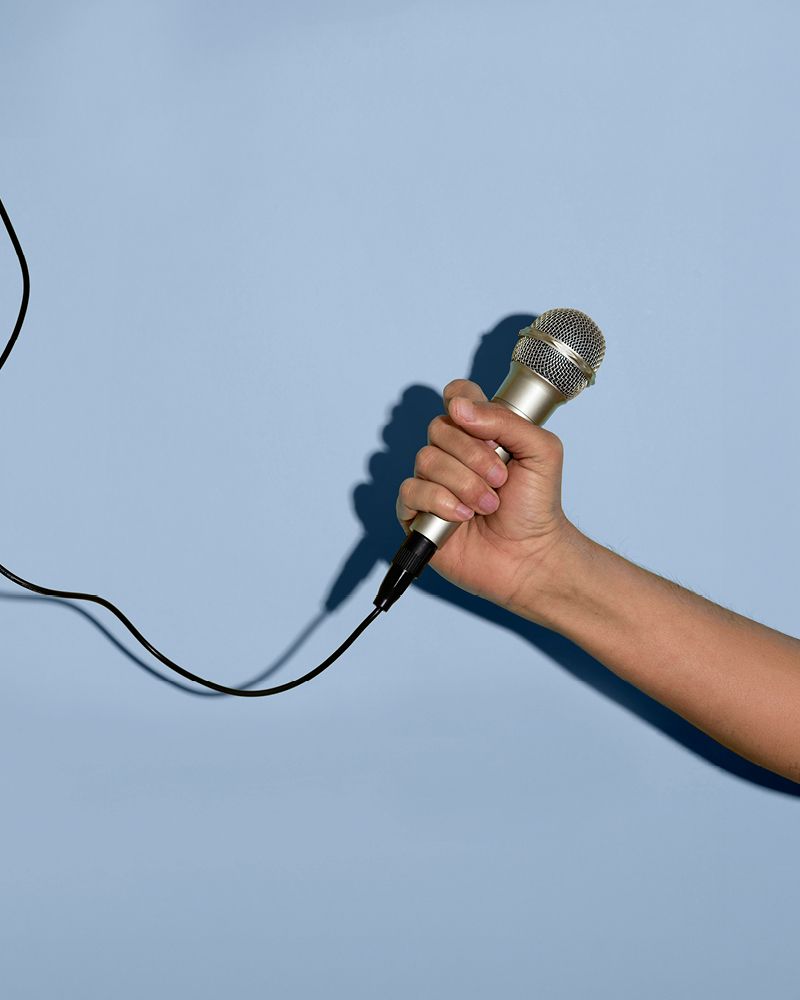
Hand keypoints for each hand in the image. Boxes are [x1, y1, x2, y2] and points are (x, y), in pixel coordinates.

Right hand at [396, 379, 578, 618]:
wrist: (531, 556)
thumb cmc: (536, 506)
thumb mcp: (540, 451)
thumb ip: (505, 420)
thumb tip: (458, 406)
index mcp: (480, 433)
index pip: (457, 396)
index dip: (460, 399)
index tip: (476, 420)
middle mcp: (452, 454)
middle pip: (438, 428)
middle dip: (473, 456)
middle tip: (500, 480)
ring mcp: (433, 482)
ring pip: (425, 459)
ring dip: (463, 484)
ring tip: (488, 505)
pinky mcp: (416, 513)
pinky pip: (411, 491)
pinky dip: (440, 502)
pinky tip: (463, 517)